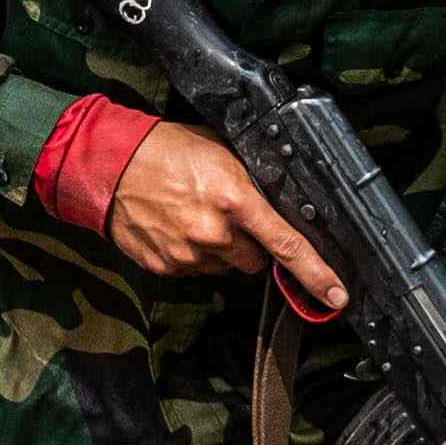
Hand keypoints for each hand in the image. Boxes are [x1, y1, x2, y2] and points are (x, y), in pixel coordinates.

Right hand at [101, 124, 345, 314]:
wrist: (109, 164)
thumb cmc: (165, 149)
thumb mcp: (221, 151)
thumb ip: (252, 181)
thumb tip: (277, 201)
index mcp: (236, 199)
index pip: (287, 245)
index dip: (317, 274)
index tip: (335, 295)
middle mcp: (214, 232)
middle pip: (255, 260)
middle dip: (250, 244)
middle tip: (227, 216)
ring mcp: (188, 254)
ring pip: (224, 266)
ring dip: (219, 249)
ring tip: (194, 216)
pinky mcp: (166, 267)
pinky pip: (194, 269)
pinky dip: (191, 254)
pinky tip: (175, 226)